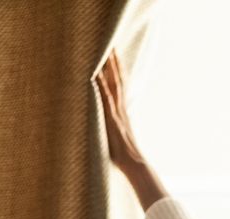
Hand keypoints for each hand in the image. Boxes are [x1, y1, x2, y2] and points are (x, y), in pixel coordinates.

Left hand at [95, 50, 167, 209]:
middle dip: (113, 61)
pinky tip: (94, 73)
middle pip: (117, 79)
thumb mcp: (116, 137)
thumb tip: (111, 127)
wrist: (135, 164)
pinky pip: (105, 98)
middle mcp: (120, 108)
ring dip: (108, 67)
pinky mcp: (111, 119)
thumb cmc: (125, 156)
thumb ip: (113, 128)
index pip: (118, 85)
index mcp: (121, 111)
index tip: (112, 54)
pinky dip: (100, 85)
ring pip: (113, 84)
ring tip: (105, 50)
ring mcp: (116, 112)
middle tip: (110, 43)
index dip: (115, 70)